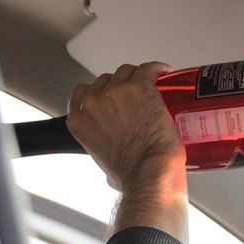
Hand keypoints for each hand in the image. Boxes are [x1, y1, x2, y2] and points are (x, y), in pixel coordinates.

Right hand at [66, 62, 183, 191]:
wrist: (149, 173)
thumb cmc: (131, 174)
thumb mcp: (104, 166)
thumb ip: (105, 155)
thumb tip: (114, 164)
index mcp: (79, 121)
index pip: (82, 93)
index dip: (99, 92)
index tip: (111, 96)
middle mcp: (93, 103)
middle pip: (106, 80)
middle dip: (120, 86)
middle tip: (136, 97)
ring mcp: (116, 92)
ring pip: (126, 72)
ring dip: (137, 77)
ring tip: (152, 85)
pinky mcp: (140, 87)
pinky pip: (148, 69)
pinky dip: (157, 69)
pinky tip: (164, 72)